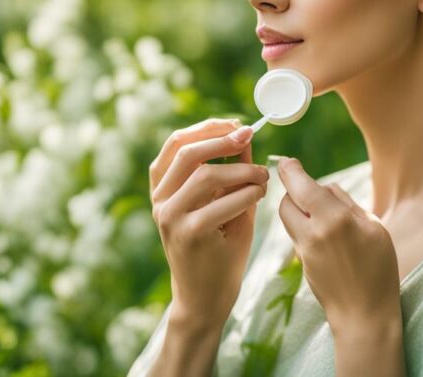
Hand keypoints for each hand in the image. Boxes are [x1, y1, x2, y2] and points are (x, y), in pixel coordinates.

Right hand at [149, 118, 269, 326]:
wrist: (206, 299)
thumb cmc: (219, 248)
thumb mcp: (224, 202)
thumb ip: (231, 171)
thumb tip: (245, 135)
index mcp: (163, 189)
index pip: (176, 144)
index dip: (206, 128)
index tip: (236, 124)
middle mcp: (160, 201)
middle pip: (188, 154)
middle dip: (222, 140)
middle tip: (250, 137)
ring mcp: (170, 218)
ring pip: (205, 175)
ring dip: (242, 171)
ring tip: (262, 178)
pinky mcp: (187, 234)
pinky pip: (220, 203)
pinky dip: (245, 194)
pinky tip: (258, 196)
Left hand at [275, 157, 401, 326]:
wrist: (365, 315)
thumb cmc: (379, 269)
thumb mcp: (374, 227)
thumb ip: (345, 203)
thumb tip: (323, 187)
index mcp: (333, 218)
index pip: (299, 184)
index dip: (289, 169)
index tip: (287, 162)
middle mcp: (312, 232)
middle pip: (286, 200)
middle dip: (294, 191)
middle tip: (312, 192)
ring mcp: (303, 250)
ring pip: (287, 218)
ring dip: (297, 210)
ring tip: (321, 215)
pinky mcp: (300, 263)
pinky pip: (296, 235)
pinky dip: (303, 228)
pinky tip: (325, 238)